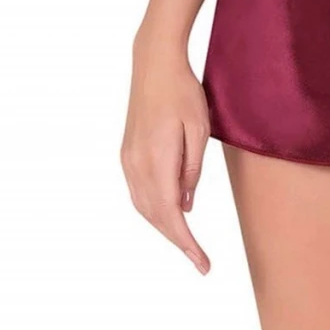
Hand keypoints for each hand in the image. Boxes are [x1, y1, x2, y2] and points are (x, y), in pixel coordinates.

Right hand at [120, 45, 211, 274]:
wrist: (154, 64)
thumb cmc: (183, 91)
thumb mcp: (199, 129)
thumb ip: (192, 169)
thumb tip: (187, 205)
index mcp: (156, 160)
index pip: (171, 215)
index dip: (186, 244)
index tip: (202, 264)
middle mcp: (136, 165)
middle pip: (155, 217)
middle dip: (178, 241)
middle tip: (201, 261)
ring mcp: (128, 160)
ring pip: (144, 207)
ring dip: (165, 227)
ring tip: (188, 242)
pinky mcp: (127, 153)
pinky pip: (139, 192)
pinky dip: (154, 209)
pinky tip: (171, 212)